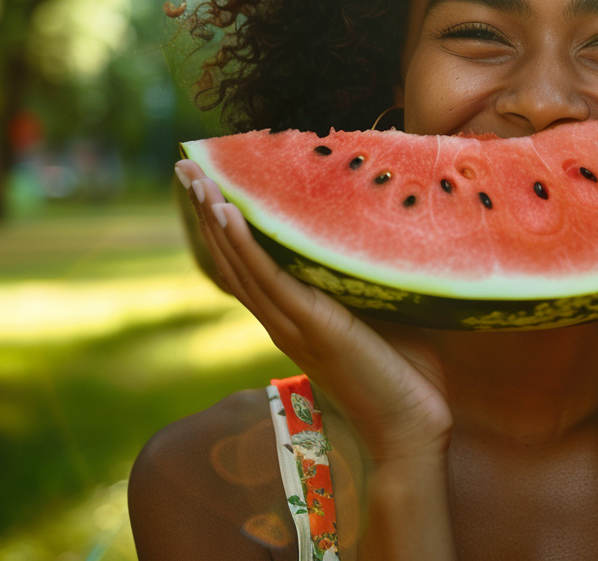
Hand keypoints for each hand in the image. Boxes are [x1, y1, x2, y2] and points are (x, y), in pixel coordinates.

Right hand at [175, 160, 452, 464]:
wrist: (413, 430)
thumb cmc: (407, 376)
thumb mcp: (384, 310)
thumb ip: (369, 276)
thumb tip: (384, 226)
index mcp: (296, 317)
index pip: (250, 264)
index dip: (225, 226)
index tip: (208, 184)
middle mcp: (284, 320)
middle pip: (233, 258)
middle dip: (207, 211)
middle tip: (184, 167)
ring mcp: (293, 324)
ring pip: (242, 264)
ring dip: (217, 219)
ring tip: (196, 180)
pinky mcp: (312, 326)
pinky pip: (269, 279)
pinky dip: (245, 245)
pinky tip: (228, 214)